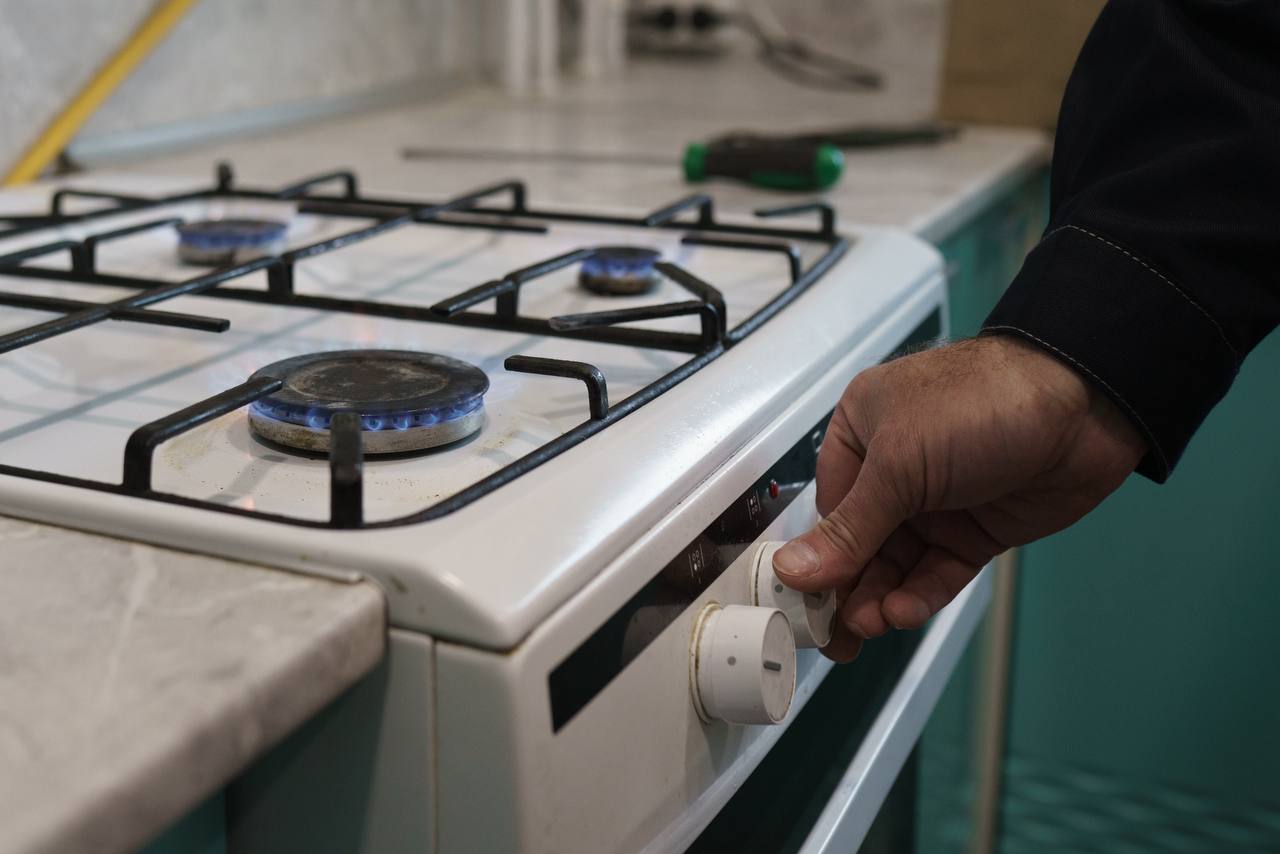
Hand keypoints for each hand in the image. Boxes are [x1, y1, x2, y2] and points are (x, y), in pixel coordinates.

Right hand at [773, 335, 1146, 661]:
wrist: (1085, 406)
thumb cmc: (981, 406)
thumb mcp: (900, 465)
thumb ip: (850, 529)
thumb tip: (792, 570)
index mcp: (862, 431)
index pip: (828, 507)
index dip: (817, 556)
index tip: (803, 601)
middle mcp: (895, 468)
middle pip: (859, 542)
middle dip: (847, 588)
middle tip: (834, 636)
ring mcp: (937, 502)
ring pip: (896, 563)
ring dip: (880, 596)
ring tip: (869, 626)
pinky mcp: (974, 531)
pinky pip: (937, 571)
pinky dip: (919, 594)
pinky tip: (902, 611)